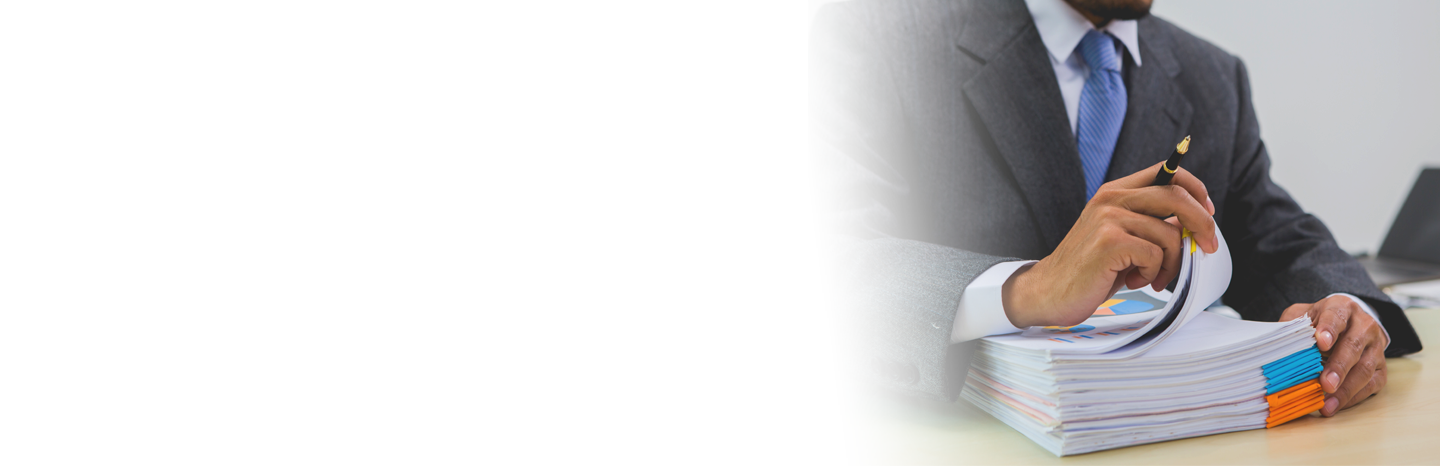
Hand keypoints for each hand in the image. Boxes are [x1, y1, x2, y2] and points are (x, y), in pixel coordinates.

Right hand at [1001, 161, 1217, 327]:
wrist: (1048, 292)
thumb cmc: (1089, 269)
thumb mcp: (1122, 238)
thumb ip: (1151, 224)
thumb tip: (1193, 224)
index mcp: (1114, 191)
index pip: (1166, 172)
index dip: (1195, 188)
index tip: (1207, 211)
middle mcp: (1110, 199)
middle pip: (1176, 196)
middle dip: (1203, 224)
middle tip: (1209, 248)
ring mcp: (1108, 219)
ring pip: (1169, 235)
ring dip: (1172, 264)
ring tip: (1152, 278)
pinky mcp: (1109, 243)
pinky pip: (1155, 256)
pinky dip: (1153, 274)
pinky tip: (1135, 281)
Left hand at [1279, 296, 1388, 416]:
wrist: (1349, 324)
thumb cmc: (1320, 322)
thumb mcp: (1303, 315)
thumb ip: (1292, 326)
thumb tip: (1276, 345)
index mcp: (1342, 307)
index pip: (1336, 315)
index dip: (1329, 329)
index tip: (1321, 343)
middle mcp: (1363, 325)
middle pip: (1353, 345)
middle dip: (1338, 366)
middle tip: (1326, 383)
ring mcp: (1375, 347)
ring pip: (1365, 367)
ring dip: (1346, 388)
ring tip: (1328, 402)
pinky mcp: (1381, 367)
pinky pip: (1372, 383)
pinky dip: (1354, 397)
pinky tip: (1337, 405)